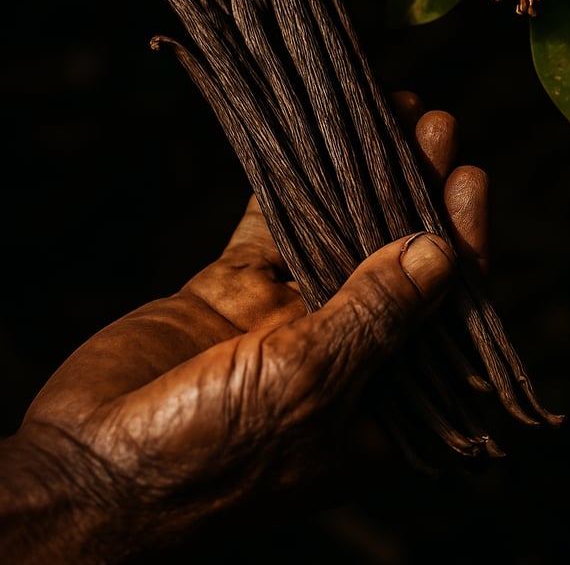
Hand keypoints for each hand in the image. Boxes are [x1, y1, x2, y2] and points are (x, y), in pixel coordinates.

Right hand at [0, 98, 487, 562]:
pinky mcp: (233, 289)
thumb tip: (440, 253)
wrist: (88, 467)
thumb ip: (375, 316)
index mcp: (379, 404)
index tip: (468, 180)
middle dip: (416, 194)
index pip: (443, 316)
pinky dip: (293, 181)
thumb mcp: (309, 387)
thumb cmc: (209, 457)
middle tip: (434, 126)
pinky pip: (272, 225)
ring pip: (340, 234)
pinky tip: (315, 137)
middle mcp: (343, 356)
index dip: (463, 247)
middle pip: (395, 263)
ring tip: (392, 114)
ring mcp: (285, 318)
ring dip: (362, 178)